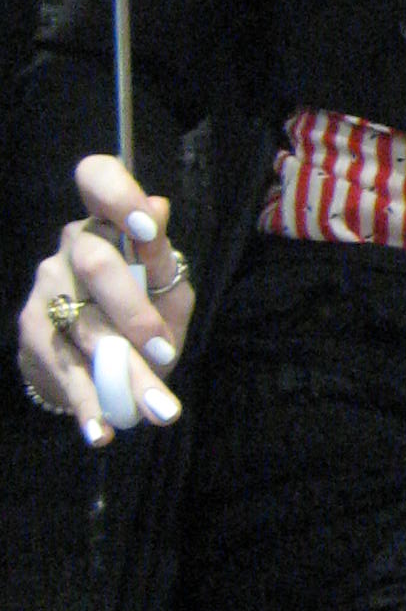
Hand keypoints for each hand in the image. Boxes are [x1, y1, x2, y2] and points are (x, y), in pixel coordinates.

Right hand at [16, 157, 193, 445]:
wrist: (99, 354)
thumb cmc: (142, 307)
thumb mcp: (167, 287)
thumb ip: (164, 261)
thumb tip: (159, 207)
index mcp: (109, 220)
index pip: (96, 179)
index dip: (118, 196)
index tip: (147, 228)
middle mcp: (72, 245)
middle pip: (96, 266)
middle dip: (134, 313)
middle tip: (166, 353)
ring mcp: (47, 286)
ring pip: (85, 328)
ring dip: (125, 373)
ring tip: (159, 410)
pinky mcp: (33, 331)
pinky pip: (64, 368)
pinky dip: (88, 404)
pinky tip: (103, 431)